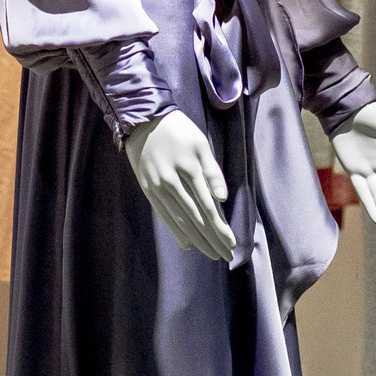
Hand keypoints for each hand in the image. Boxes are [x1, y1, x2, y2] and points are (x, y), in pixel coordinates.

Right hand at [124, 110, 237, 262]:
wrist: (143, 120)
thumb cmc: (179, 130)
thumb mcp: (200, 144)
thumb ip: (212, 172)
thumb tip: (222, 199)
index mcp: (188, 169)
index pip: (208, 206)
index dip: (220, 227)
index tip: (231, 243)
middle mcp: (172, 181)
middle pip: (195, 218)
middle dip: (212, 239)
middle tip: (225, 256)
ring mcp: (157, 187)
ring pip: (180, 220)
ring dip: (197, 240)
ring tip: (210, 253)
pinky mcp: (148, 189)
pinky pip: (164, 215)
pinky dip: (176, 230)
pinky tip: (186, 243)